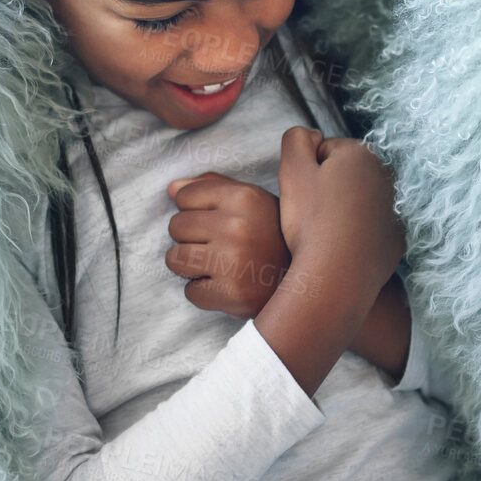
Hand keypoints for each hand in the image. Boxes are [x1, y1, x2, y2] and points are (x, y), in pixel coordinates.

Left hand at [164, 173, 290, 320]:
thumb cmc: (272, 237)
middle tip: (216, 246)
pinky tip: (224, 285)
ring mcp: (233, 261)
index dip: (194, 210)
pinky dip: (203, 292)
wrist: (308, 283)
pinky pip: (190, 292)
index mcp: (244, 197)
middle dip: (190, 238)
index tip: (213, 221)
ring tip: (216, 265)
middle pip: (176, 226)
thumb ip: (213, 187)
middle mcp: (238, 226)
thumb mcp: (254, 201)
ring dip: (190, 266)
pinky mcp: (232, 293)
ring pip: (175, 259)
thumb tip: (172, 188)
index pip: (184, 197)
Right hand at [276, 126, 405, 294]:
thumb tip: (311, 135)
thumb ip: (296, 138)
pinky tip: (341, 248)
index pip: (324, 152)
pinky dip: (356, 235)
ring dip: (341, 211)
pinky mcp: (396, 239)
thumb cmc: (311, 222)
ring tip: (324, 233)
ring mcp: (395, 210)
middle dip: (327, 189)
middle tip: (311, 215)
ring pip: (357, 202)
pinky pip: (369, 229)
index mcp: (362, 154)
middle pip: (343, 175)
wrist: (336, 277)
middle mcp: (386, 177)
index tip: (303, 196)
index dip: (305, 173)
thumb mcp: (291, 170)